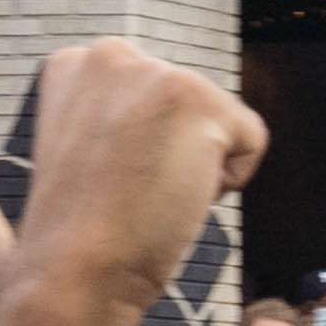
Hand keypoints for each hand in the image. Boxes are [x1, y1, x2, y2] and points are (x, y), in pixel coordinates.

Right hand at [0, 43, 256, 298]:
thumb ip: (121, 119)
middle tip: (130, 192)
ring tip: (148, 195)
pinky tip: (178, 197)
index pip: (151, 99)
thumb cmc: (80, 230)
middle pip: (188, 107)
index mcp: (76, 65)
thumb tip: (169, 122)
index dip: (142, 151)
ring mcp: (154, 72)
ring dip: (196, 168)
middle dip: (172, 153)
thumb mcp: (87, 149)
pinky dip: (229, 182)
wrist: (73, 270)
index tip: (108, 180)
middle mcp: (110, 54)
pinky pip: (251, 140)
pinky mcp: (196, 98)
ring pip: (218, 123)